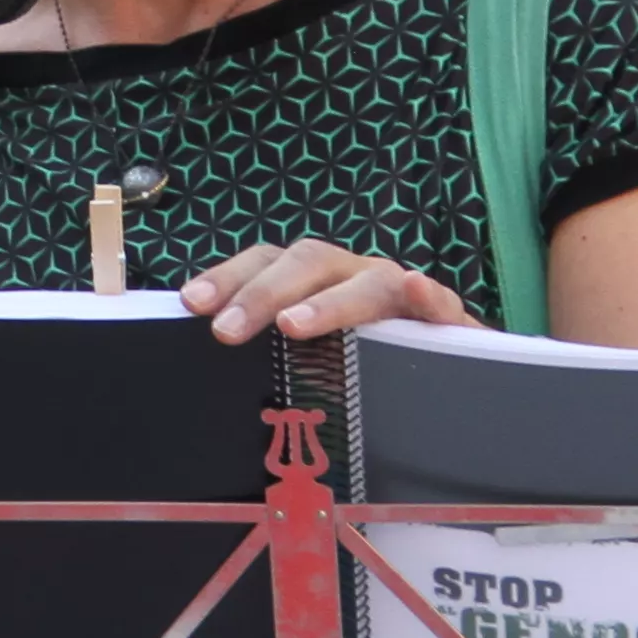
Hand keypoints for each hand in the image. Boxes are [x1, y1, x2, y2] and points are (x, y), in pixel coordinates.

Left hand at [180, 240, 472, 346]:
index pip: (265, 262)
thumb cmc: (358, 367)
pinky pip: (440, 304)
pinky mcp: (445, 318)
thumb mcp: (307, 360)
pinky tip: (416, 288)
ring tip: (292, 326)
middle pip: (307, 263)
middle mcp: (352, 275)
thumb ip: (265, 357)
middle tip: (226, 332)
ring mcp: (399, 293)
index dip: (229, 276)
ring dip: (329, 302)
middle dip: (263, 294)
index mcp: (314, 280)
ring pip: (367, 283)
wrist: (443, 375)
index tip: (192, 303)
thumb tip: (199, 371)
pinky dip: (428, 296)